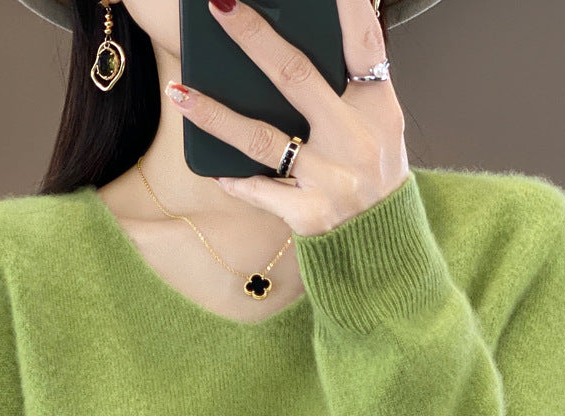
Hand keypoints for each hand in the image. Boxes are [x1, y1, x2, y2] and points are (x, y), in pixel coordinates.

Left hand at [164, 0, 409, 236]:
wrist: (386, 244)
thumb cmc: (377, 179)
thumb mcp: (381, 129)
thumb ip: (350, 91)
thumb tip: (294, 51)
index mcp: (378, 110)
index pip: (362, 44)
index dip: (343, 6)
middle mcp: (354, 140)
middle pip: (295, 77)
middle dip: (253, 38)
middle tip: (219, 8)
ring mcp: (330, 178)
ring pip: (260, 137)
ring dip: (214, 114)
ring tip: (179, 92)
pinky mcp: (308, 212)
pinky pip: (259, 190)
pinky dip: (235, 179)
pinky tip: (215, 169)